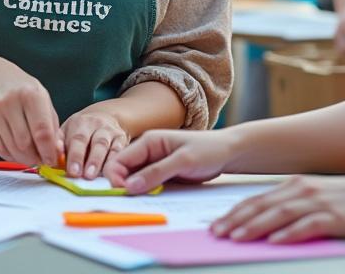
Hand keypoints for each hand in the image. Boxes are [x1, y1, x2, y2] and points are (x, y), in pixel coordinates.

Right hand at [0, 60, 61, 165]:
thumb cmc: (24, 90)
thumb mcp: (43, 100)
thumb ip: (52, 126)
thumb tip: (57, 151)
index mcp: (31, 95)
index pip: (42, 130)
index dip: (49, 150)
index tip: (53, 159)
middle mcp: (11, 102)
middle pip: (25, 142)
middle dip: (36, 157)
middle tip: (43, 160)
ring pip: (12, 148)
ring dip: (24, 159)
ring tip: (32, 157)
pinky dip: (11, 156)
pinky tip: (18, 153)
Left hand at [61, 109, 126, 179]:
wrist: (104, 116)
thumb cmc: (79, 130)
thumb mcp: (67, 132)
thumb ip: (59, 144)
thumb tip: (52, 159)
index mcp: (80, 123)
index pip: (77, 139)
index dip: (75, 156)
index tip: (73, 172)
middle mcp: (96, 125)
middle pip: (95, 142)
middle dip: (91, 160)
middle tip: (86, 176)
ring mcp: (110, 131)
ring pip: (107, 147)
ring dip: (102, 162)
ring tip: (97, 177)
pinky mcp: (121, 138)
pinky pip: (119, 151)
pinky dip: (115, 161)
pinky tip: (111, 172)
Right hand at [103, 129, 232, 193]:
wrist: (228, 153)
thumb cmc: (208, 150)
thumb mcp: (183, 160)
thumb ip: (156, 172)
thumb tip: (130, 187)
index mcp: (148, 141)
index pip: (120, 160)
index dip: (116, 178)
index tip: (124, 194)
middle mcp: (147, 152)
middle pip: (123, 171)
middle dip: (123, 186)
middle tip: (133, 201)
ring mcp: (153, 164)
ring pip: (133, 180)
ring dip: (135, 191)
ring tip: (144, 201)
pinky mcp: (161, 175)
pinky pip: (146, 185)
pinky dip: (146, 193)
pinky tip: (153, 199)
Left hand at [210, 174, 344, 242]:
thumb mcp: (317, 196)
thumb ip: (293, 205)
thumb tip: (267, 223)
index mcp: (295, 184)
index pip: (257, 199)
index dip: (235, 212)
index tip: (216, 225)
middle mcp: (303, 190)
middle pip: (262, 206)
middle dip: (236, 220)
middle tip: (217, 233)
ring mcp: (319, 202)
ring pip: (280, 214)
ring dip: (255, 226)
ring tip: (237, 238)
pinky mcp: (336, 216)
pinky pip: (308, 225)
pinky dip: (290, 233)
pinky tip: (276, 241)